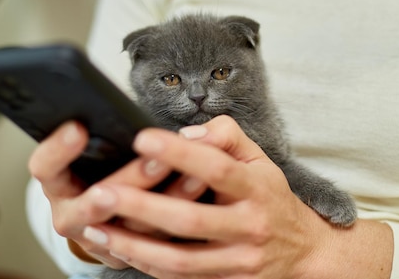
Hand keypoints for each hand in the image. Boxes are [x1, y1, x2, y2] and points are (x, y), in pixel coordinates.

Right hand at [27, 121, 205, 267]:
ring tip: (196, 175)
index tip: (79, 128)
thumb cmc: (103, 167)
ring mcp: (97, 238)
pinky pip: (154, 242)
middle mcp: (71, 213)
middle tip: (156, 160)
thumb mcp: (96, 146)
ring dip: (167, 198)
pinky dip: (180, 215)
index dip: (58, 149)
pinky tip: (201, 191)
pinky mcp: (125, 253)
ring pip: (131, 225)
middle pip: (94, 202)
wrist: (111, 215)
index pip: (44, 167)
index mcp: (57, 182)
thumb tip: (134, 116)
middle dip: (130, 179)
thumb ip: (107, 129)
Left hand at [85, 115, 392, 278]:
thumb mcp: (260, 158)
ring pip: (180, 259)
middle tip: (101, 193)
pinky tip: (118, 249)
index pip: (217, 167)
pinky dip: (147, 265)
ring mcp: (240, 259)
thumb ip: (227, 136)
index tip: (142, 139)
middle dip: (142, 208)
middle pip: (191, 221)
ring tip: (95, 228)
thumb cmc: (271, 196)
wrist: (303, 250)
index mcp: (257, 186)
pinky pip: (182, 277)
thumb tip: (186, 134)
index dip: (179, 154)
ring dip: (134, 246)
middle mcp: (250, 225)